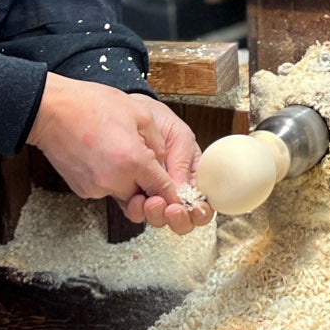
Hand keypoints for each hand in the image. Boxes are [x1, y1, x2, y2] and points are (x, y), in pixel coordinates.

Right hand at [26, 76, 212, 234]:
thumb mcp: (138, 113)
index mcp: (133, 162)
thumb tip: (164, 163)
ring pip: (125, 193)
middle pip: (144, 196)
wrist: (49, 110)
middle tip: (143, 160)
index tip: (176, 193)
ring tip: (118, 150)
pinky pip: (106, 189)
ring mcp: (96, 188)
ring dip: (129, 180)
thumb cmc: (90, 104)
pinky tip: (102, 154)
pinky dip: (109, 178)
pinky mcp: (82, 190)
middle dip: (149, 183)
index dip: (172, 192)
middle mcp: (114, 181)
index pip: (164, 189)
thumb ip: (158, 142)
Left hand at [122, 93, 212, 234]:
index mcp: (191, 176)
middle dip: (178, 218)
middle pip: (181, 218)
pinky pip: (135, 211)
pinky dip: (136, 210)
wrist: (128, 111)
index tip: (194, 209)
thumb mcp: (179, 136)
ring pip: (158, 218)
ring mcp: (151, 192)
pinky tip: (136, 200)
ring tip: (152, 202)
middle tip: (172, 208)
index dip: (200, 212)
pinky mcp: (130, 193)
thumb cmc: (158, 120)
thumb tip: (182, 191)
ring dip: (156, 215)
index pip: (201, 203)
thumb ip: (183, 162)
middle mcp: (172, 188)